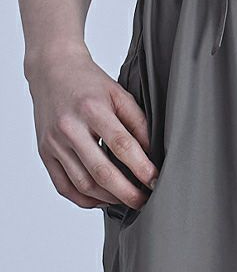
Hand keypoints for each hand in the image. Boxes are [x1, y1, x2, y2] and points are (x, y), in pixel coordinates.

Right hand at [25, 42, 158, 209]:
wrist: (53, 71)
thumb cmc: (89, 82)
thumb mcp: (119, 93)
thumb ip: (137, 121)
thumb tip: (151, 152)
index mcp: (92, 109)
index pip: (121, 144)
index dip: (141, 166)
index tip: (155, 180)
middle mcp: (70, 128)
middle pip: (101, 171)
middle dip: (126, 192)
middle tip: (144, 200)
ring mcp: (54, 143)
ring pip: (83, 184)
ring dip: (108, 198)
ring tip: (127, 200)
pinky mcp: (45, 154)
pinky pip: (64, 186)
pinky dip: (84, 198)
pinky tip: (102, 199)